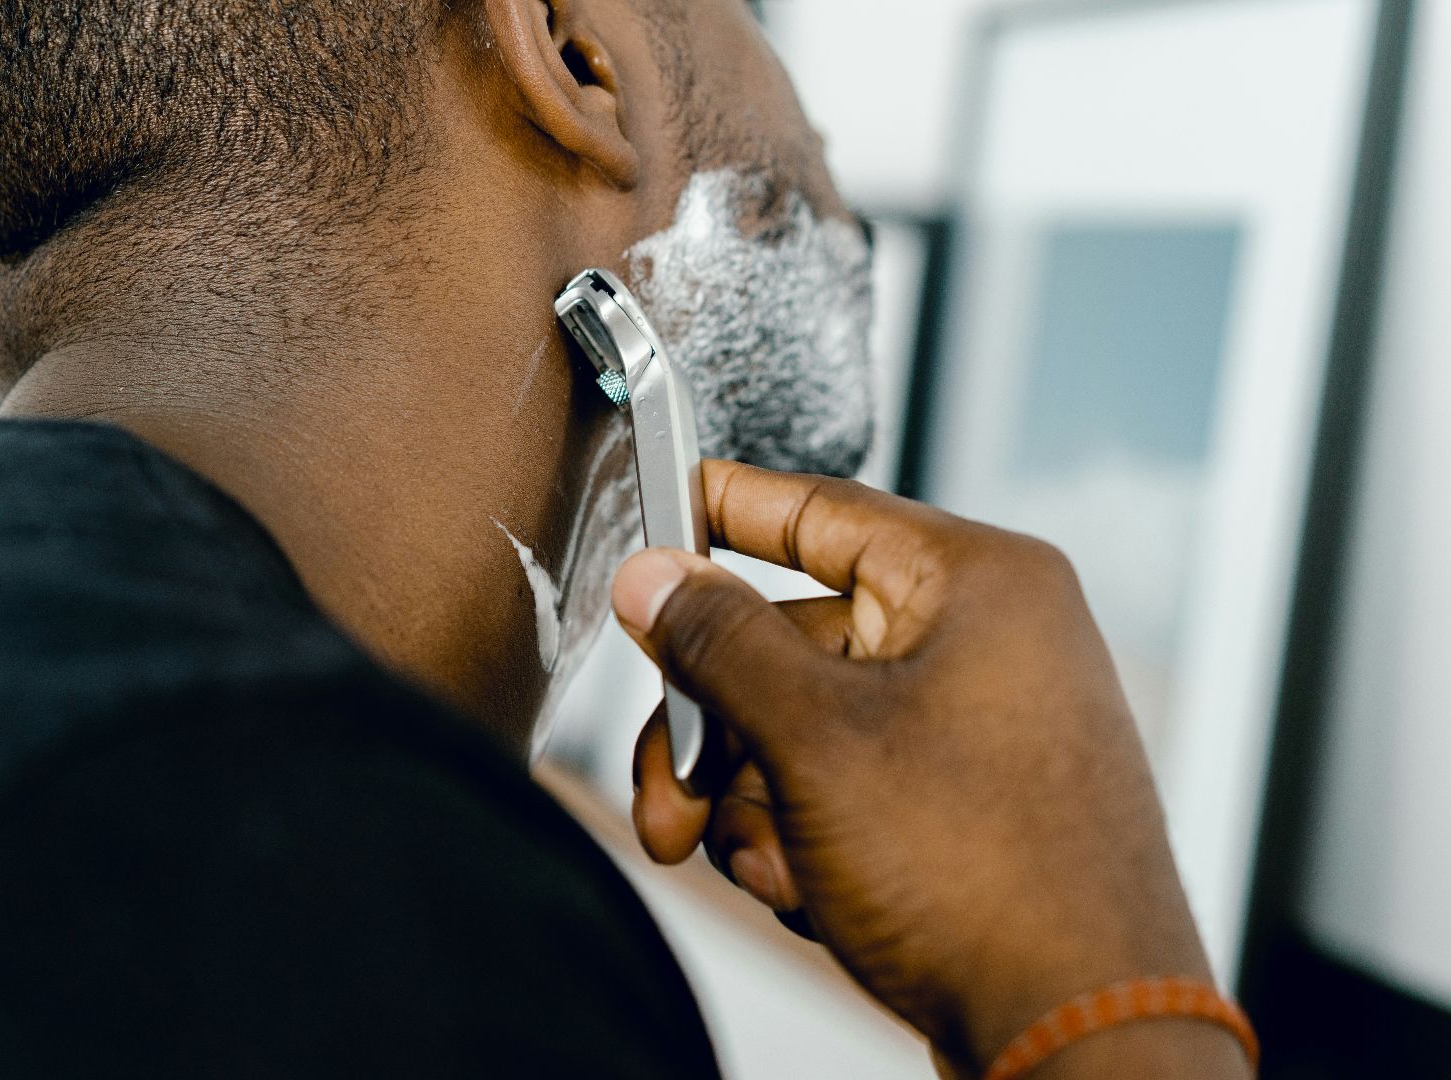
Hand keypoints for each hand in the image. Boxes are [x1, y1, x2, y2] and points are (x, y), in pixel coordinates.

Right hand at [611, 461, 1242, 1075]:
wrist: (1080, 1034)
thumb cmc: (992, 881)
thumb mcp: (816, 740)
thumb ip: (719, 644)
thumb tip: (655, 577)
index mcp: (975, 585)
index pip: (822, 509)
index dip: (726, 509)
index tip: (661, 506)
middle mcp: (985, 643)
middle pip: (789, 644)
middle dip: (715, 733)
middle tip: (671, 797)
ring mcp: (978, 727)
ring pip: (804, 728)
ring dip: (754, 802)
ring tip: (765, 867)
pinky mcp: (966, 805)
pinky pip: (845, 787)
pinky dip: (805, 838)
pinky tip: (809, 892)